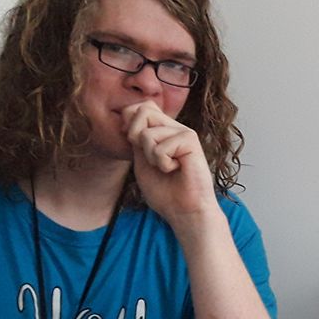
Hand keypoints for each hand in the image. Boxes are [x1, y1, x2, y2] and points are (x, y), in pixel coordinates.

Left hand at [123, 101, 218, 227]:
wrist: (184, 211)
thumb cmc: (165, 192)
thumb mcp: (141, 161)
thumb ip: (136, 138)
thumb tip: (128, 115)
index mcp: (163, 131)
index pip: (141, 107)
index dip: (129, 122)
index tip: (134, 145)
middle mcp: (174, 128)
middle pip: (143, 110)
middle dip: (135, 136)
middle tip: (149, 158)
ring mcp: (184, 132)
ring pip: (148, 133)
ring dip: (150, 157)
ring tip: (166, 168)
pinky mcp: (191, 141)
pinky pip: (161, 147)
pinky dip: (163, 164)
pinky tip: (176, 170)